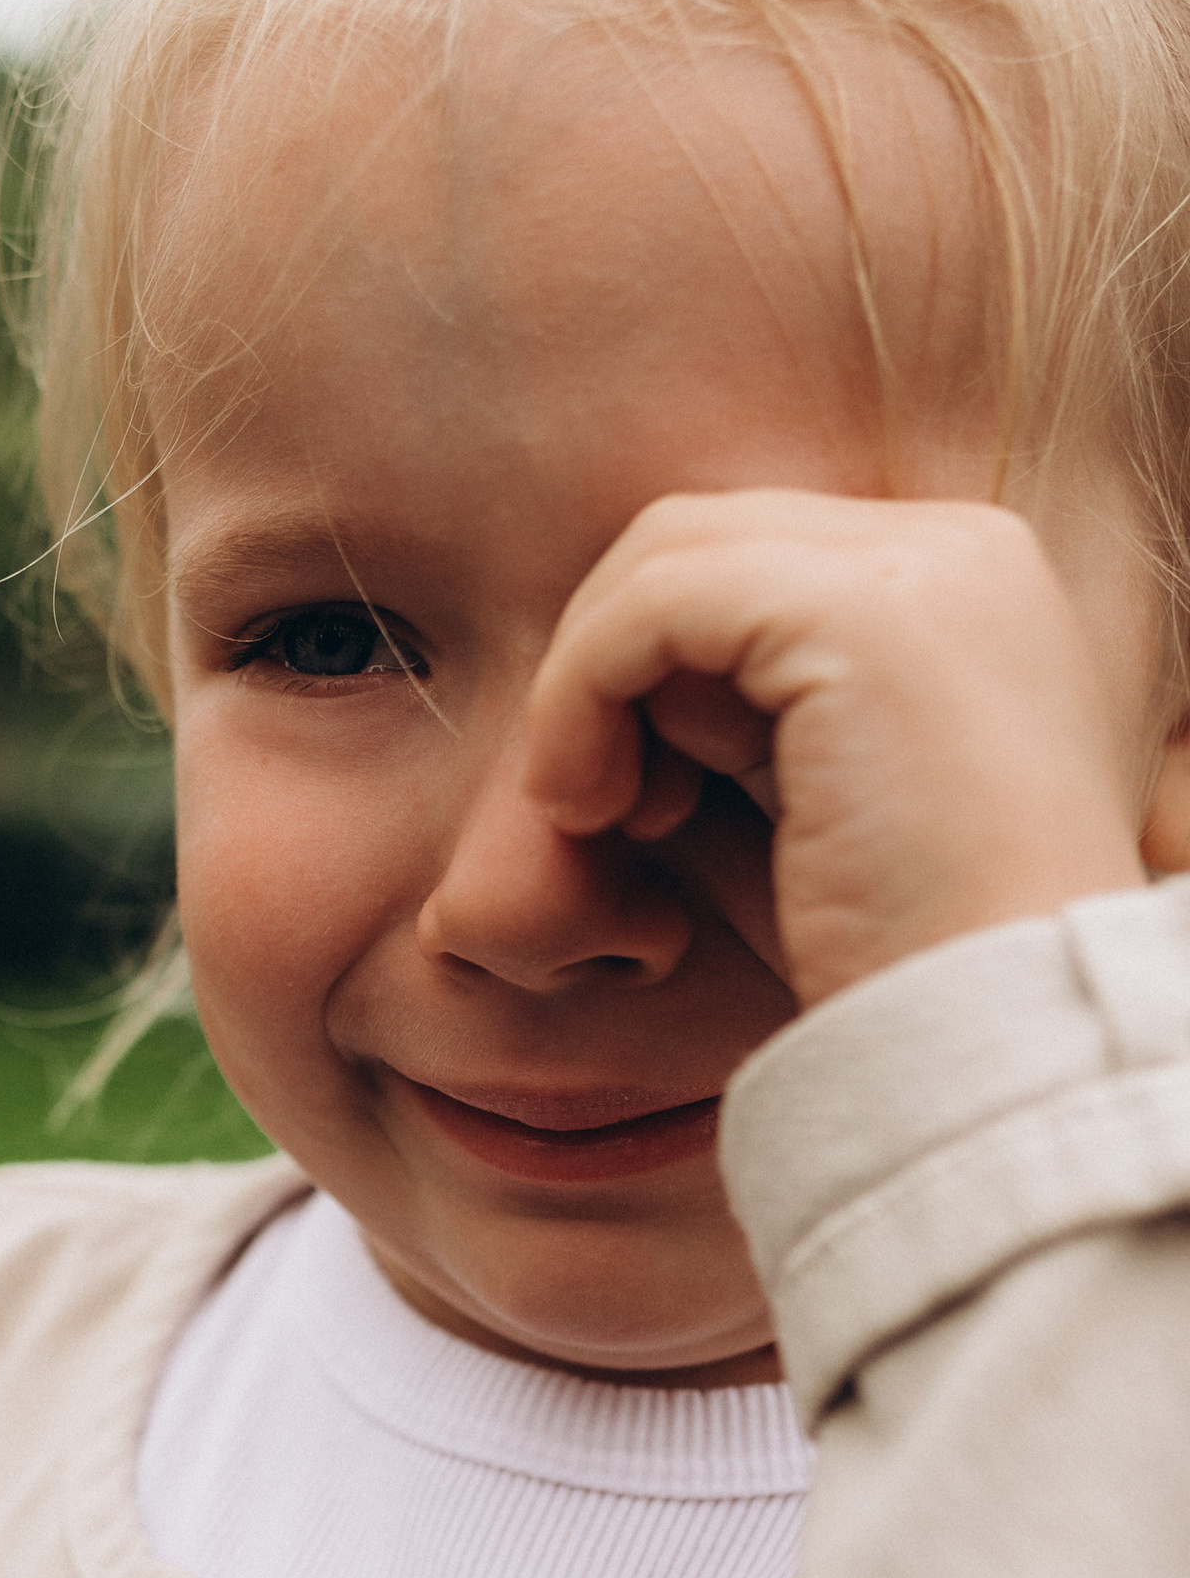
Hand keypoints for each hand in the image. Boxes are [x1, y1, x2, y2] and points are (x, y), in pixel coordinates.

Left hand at [521, 493, 1151, 1009]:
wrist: (996, 1038)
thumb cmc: (893, 958)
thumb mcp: (804, 802)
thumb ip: (733, 714)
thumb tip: (606, 677)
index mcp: (967, 590)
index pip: (755, 562)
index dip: (663, 670)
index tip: (642, 804)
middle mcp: (961, 551)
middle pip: (705, 539)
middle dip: (615, 663)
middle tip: (602, 806)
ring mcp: (922, 568)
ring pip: (668, 556)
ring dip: (587, 684)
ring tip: (599, 816)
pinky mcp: (858, 612)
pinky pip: (653, 603)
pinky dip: (580, 696)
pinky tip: (594, 808)